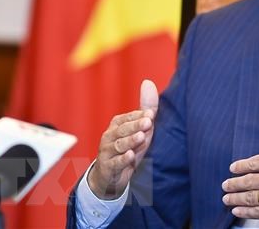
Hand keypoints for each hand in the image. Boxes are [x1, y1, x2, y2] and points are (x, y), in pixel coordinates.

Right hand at [88, 79, 158, 198]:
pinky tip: (130, 156)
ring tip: (141, 137)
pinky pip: (115, 163)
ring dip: (130, 141)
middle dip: (135, 126)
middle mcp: (109, 136)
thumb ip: (145, 107)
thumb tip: (148, 82)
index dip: (138, 116)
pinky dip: (122, 160)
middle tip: (148, 122)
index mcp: (117, 124)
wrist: (111, 176)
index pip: (127, 118)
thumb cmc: (128, 147)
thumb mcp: (139, 128)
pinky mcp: (108, 167)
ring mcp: (107, 152)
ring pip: (119, 145)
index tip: (151, 114)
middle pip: (122, 130)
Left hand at [222, 106, 258, 225]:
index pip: (256, 162)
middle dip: (234, 184)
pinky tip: (238, 211)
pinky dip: (246, 211)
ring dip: (235, 198)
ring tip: (227, 199)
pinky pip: (258, 211)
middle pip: (249, 180)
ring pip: (251, 196)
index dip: (241, 166)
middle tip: (225, 186)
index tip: (233, 168)